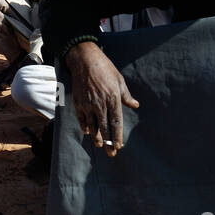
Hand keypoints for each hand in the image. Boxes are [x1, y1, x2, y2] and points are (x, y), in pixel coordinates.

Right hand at [65, 41, 138, 155]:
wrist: (85, 61)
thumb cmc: (105, 69)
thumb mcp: (119, 80)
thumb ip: (126, 96)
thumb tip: (135, 105)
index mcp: (113, 99)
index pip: (116, 122)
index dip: (118, 135)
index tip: (119, 146)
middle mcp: (100, 104)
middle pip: (105, 128)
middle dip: (109, 142)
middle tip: (111, 154)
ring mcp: (88, 104)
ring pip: (92, 126)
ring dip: (96, 137)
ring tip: (100, 145)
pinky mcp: (79, 102)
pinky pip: (82, 118)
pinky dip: (85, 126)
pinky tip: (88, 132)